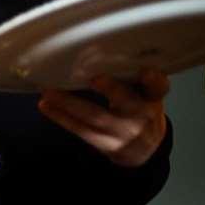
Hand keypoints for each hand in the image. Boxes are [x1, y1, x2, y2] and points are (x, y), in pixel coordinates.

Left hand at [38, 69, 168, 167]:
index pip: (158, 87)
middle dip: (110, 89)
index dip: (154, 79)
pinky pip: (80, 130)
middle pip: (126, 101)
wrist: (144, 151)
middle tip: (94, 78)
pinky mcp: (106, 144)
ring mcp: (123, 133)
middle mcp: (141, 116)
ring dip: (68, 102)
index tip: (146, 70)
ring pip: (94, 116)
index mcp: (152, 98)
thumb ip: (132, 78)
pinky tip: (47, 106)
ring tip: (49, 91)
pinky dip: (61, 117)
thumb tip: (99, 53)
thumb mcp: (146, 96)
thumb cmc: (140, 114)